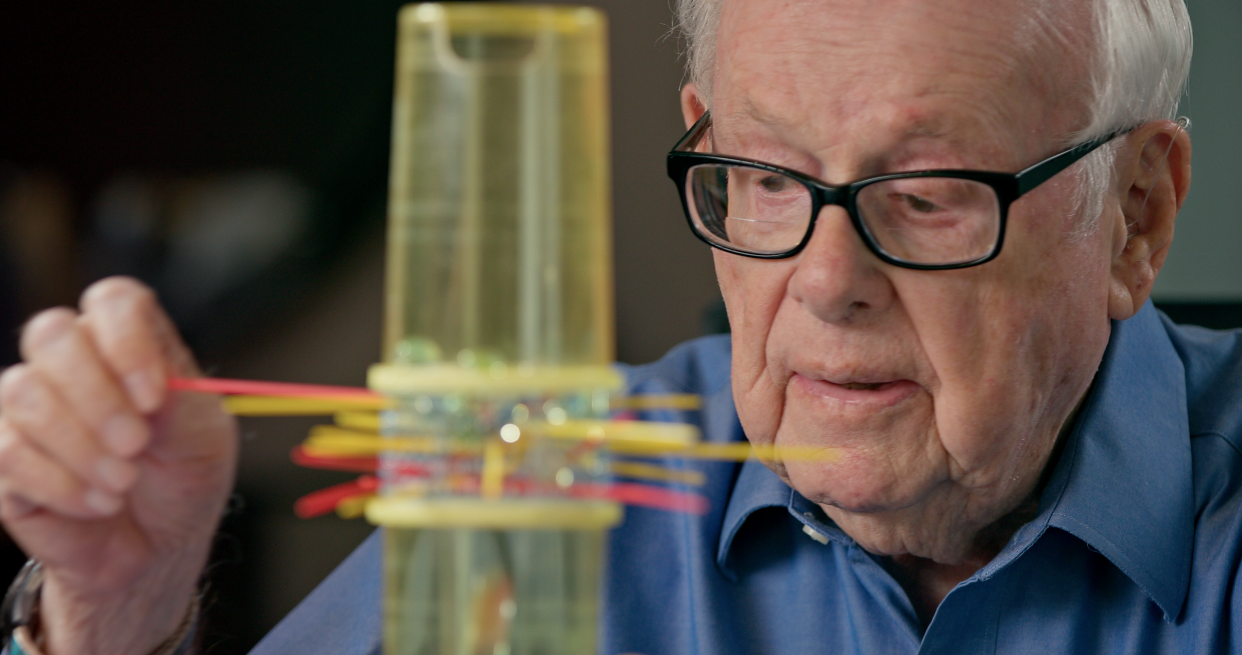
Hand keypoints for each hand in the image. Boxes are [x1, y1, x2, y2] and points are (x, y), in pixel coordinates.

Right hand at [0, 277, 237, 654]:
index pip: (114, 301)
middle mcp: (73, 363)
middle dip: (96, 394)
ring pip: (23, 394)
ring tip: (124, 482)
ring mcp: (30, 407)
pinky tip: (101, 505)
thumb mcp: (205, 441)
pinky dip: (63, 485)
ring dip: (82, 446)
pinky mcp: (3, 457)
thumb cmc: (183, 479)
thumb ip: (180, 404)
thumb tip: (149, 386)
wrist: (157, 548)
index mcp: (131, 344)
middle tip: (136, 443)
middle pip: (52, 333)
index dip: (127, 339)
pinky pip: (9, 454)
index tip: (153, 396)